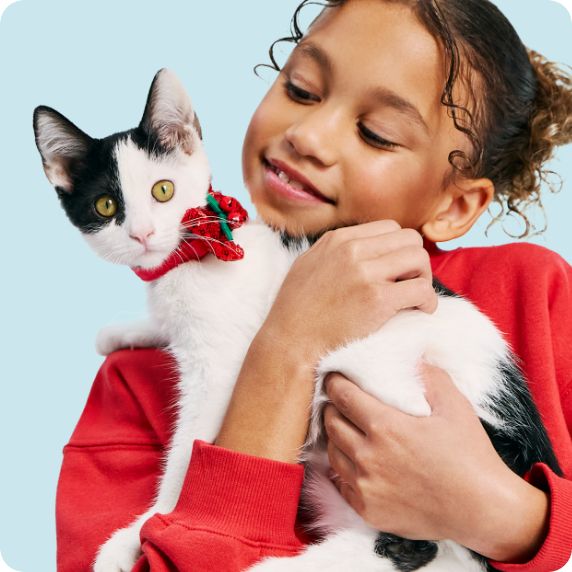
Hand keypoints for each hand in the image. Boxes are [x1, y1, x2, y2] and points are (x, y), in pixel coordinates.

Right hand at [218, 220, 435, 462]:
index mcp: (337, 239)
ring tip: (414, 298)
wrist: (289, 342)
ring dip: (423, 278)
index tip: (394, 271)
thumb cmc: (296, 311)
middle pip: (409, 238)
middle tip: (408, 284)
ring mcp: (365, 273)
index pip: (388, 228)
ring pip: (420, 258)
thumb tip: (363, 247)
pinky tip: (418, 311)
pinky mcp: (378, 299)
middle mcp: (352, 249)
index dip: (397, 250)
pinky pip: (421, 289)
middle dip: (414, 261)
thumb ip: (335, 251)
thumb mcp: (309, 265)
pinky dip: (427, 301)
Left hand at [324, 365, 549, 562]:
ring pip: (333, 454)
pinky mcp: (368, 510)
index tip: (333, 378)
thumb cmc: (470, 456)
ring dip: (335, 438)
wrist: (482, 511)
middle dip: (332, 408)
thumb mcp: (455, 406)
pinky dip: (344, 470)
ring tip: (344, 430)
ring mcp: (366, 486)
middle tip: (338, 402)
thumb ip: (431, 377)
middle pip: (332, 424)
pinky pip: (342, 484)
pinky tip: (354, 463)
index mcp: (385, 426)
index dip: (334, 384)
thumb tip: (417, 358)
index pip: (343, 397)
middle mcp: (369, 456)